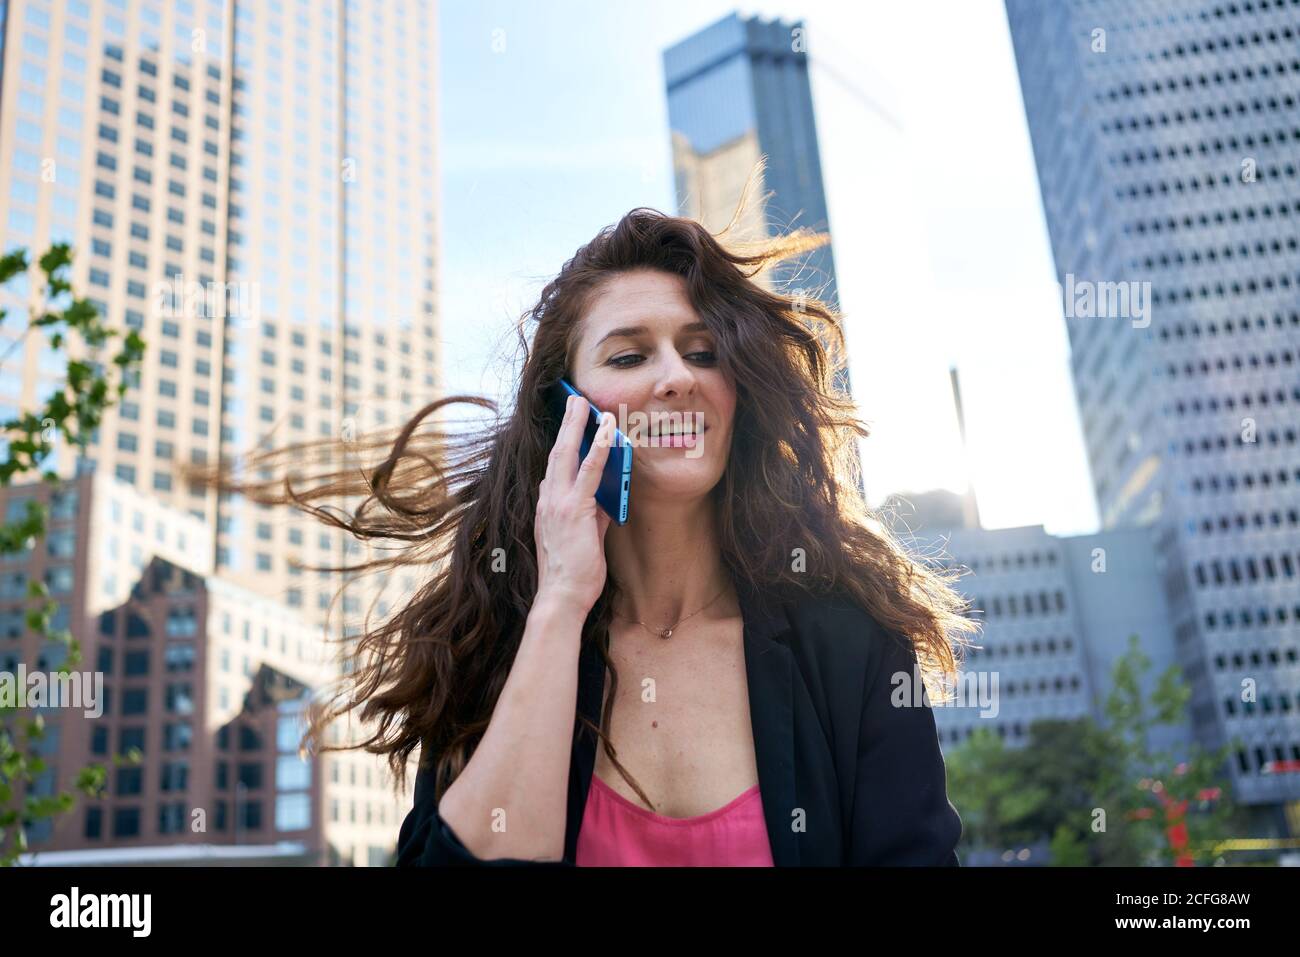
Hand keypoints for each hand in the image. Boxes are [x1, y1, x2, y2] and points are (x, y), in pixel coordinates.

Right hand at [534, 393, 615, 613]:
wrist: (561, 597)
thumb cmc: (572, 574)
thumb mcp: (584, 537)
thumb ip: (594, 514)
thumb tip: (610, 496)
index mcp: (547, 507)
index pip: (555, 468)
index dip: (563, 444)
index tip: (569, 427)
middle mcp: (547, 500)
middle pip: (556, 452)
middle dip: (565, 424)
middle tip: (573, 400)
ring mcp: (557, 503)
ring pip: (567, 453)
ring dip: (577, 425)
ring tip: (585, 403)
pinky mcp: (574, 509)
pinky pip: (589, 470)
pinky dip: (599, 446)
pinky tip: (608, 430)